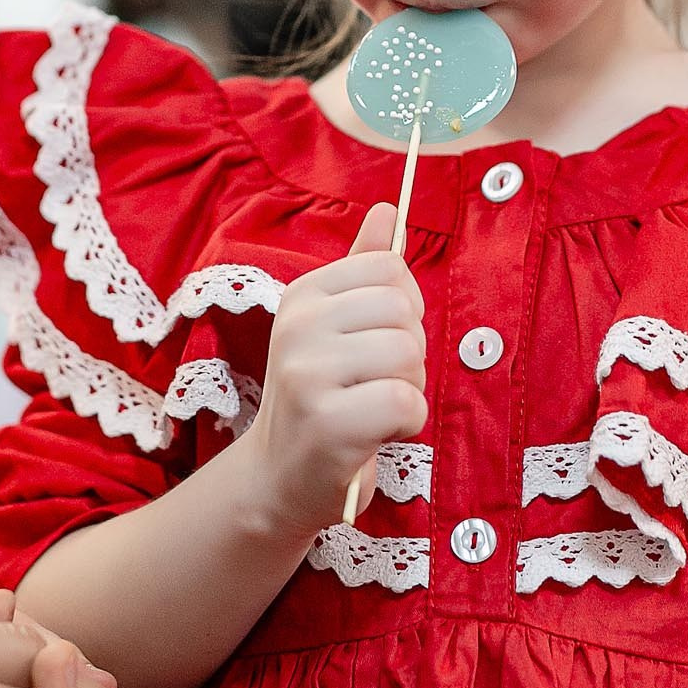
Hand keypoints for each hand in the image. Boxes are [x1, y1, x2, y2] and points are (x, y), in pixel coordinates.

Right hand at [236, 202, 427, 538]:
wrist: (277, 478)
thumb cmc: (318, 397)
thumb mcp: (331, 326)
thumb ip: (361, 268)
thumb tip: (389, 209)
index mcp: (303, 294)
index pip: (389, 268)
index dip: (405, 307)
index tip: (379, 339)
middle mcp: (299, 326)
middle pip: (405, 311)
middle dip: (410, 351)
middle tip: (376, 382)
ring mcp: (309, 374)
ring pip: (409, 356)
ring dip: (410, 389)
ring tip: (375, 407)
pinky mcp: (329, 424)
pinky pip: (407, 403)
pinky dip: (407, 424)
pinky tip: (378, 433)